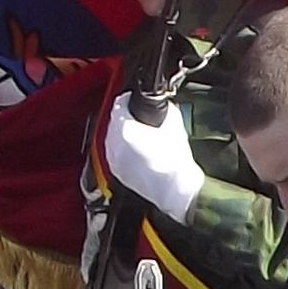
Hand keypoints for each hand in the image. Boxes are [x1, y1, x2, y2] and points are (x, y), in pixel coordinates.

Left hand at [102, 94, 210, 220]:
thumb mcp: (173, 123)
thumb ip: (163, 108)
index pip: (119, 103)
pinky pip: (115, 153)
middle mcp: (114, 143)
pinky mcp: (116, 171)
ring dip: (122, 134)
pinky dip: (123, 150)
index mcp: (124, 129)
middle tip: (140, 118)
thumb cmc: (174, 161)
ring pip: (112, 137)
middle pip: (114, 121)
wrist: (175, 188)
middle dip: (125, 117)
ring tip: (140, 135)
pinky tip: (138, 151)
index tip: (134, 100)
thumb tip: (160, 104)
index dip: (129, 99)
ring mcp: (113, 158)